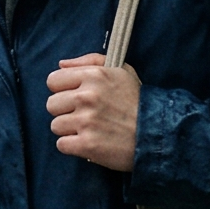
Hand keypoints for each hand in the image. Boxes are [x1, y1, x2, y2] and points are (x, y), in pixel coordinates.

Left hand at [46, 54, 139, 171]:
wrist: (158, 134)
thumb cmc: (139, 102)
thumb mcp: (121, 71)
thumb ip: (90, 62)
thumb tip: (61, 65)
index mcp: (94, 75)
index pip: (53, 80)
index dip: (62, 90)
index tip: (75, 97)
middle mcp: (87, 96)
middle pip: (51, 104)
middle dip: (65, 111)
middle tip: (85, 116)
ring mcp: (86, 122)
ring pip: (56, 125)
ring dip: (70, 130)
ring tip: (90, 130)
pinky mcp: (87, 145)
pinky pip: (61, 144)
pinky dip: (73, 146)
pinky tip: (89, 143)